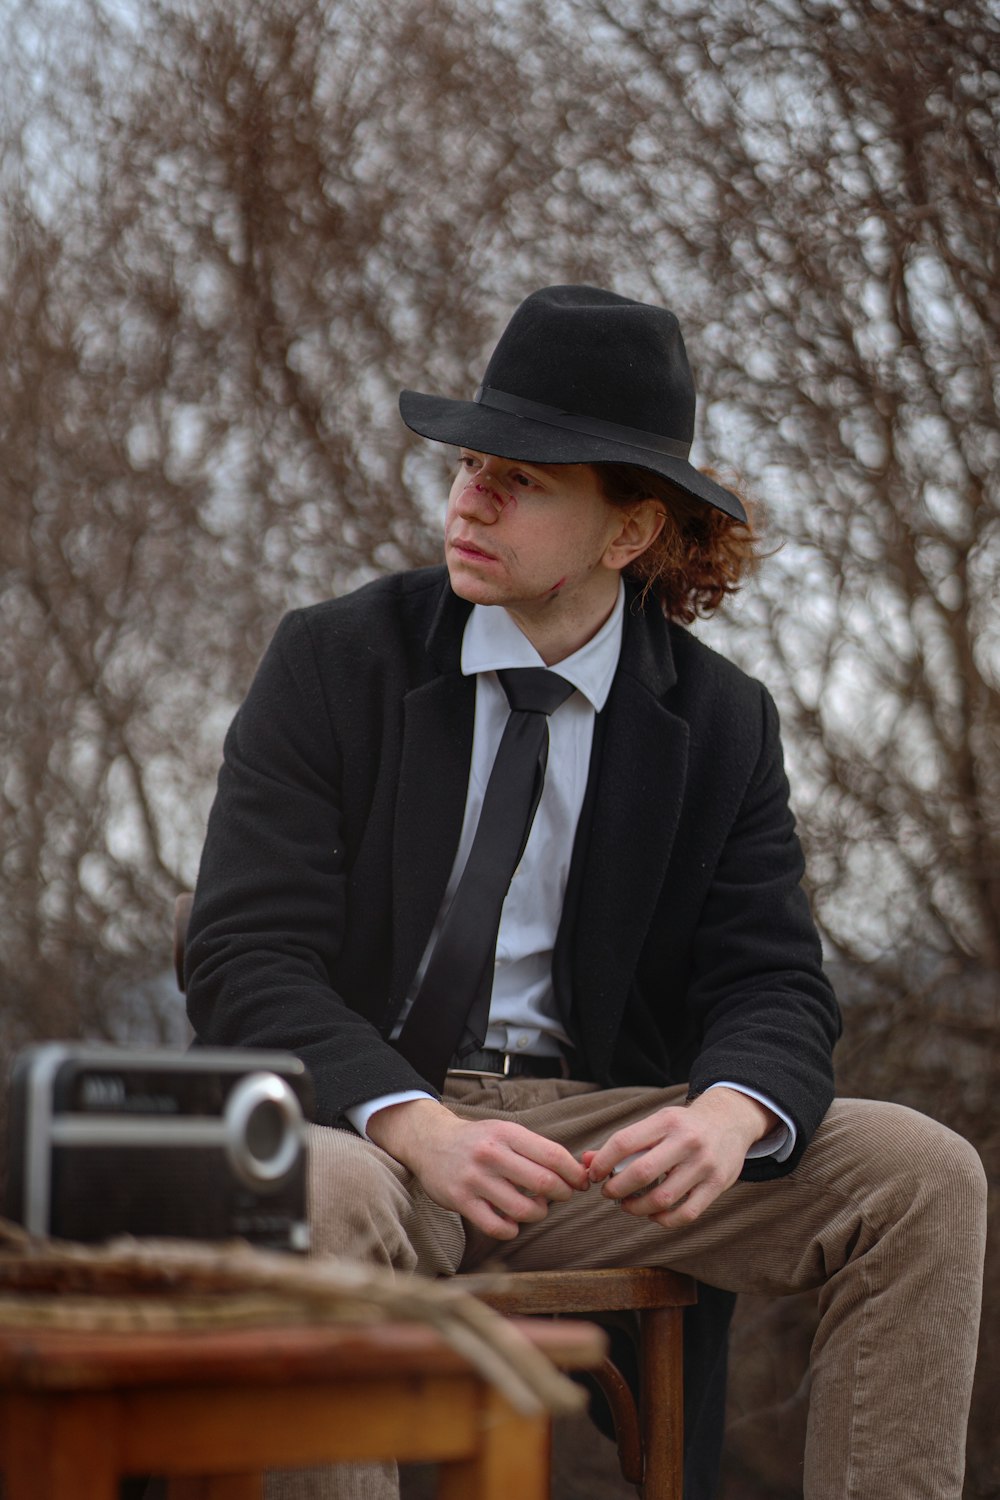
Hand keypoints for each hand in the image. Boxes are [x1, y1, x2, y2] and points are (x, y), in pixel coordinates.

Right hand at [367, 1097, 589, 1239]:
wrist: (431, 1142)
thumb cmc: (478, 1141)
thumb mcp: (506, 1132)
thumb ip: (536, 1150)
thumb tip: (577, 1173)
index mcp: (507, 1134)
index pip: (553, 1155)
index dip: (574, 1173)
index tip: (581, 1181)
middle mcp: (491, 1154)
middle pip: (544, 1182)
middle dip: (562, 1193)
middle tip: (562, 1195)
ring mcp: (475, 1179)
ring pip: (523, 1209)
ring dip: (538, 1213)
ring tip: (535, 1207)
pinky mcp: (461, 1201)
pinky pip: (498, 1227)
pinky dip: (512, 1229)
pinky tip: (512, 1221)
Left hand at [583, 1088, 777, 1228]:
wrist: (730, 1121)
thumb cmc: (683, 1126)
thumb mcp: (656, 1123)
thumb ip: (623, 1143)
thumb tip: (585, 1162)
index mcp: (666, 1121)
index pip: (623, 1142)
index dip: (602, 1162)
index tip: (593, 1175)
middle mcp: (686, 1141)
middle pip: (641, 1173)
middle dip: (616, 1189)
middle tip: (608, 1193)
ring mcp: (704, 1165)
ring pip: (662, 1198)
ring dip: (637, 1208)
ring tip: (627, 1205)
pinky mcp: (718, 1185)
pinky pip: (685, 1214)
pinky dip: (663, 1220)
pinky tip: (652, 1214)